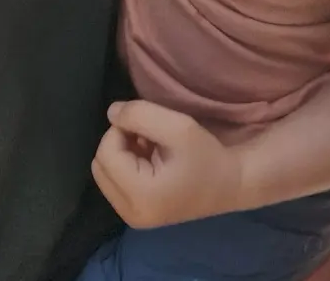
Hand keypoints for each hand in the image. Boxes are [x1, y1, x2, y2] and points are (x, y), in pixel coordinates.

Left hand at [91, 100, 245, 228]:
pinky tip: (152, 160)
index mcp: (139, 195)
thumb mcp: (179, 128)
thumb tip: (112, 112)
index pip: (106, 153)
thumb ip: (142, 115)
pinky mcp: (135, 215)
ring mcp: (131, 217)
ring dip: (123, 153)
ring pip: (105, 174)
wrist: (229, 185)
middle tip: (149, 134)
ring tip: (153, 147)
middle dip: (119, 142)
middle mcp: (129, 213)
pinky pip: (115, 184)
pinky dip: (127, 166)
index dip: (122, 129)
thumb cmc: (207, 156)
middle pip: (100, 165)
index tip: (150, 124)